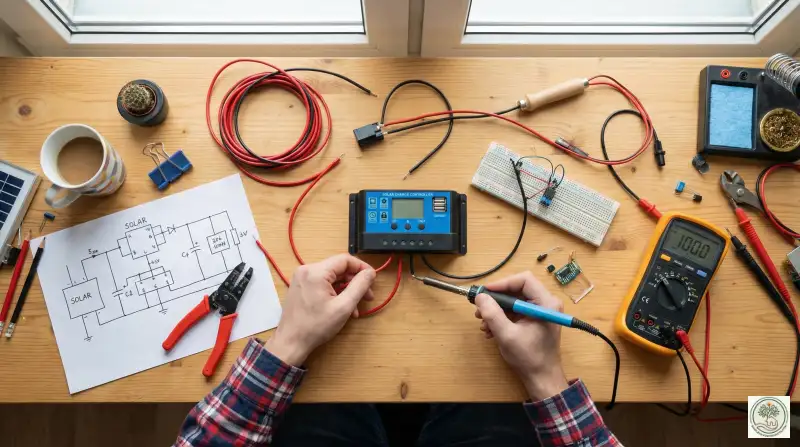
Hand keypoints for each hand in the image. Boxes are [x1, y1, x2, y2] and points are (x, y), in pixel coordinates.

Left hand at [265, 254, 375, 365]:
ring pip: (332, 278)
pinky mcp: (300, 287)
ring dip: (346, 290)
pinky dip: (335, 293)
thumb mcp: (343, 307)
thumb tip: (370, 272)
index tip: (372, 279)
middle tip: (367, 297)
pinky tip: (342, 308)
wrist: (291, 342)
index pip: (345, 259)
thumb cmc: (316, 326)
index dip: (362, 268)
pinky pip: (322, 284)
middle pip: (338, 268)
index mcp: (316, 272)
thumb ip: (359, 286)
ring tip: (355, 308)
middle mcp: (306, 270)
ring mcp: (301, 278)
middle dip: (355, 282)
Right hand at [474, 271, 568, 400]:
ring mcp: (541, 311)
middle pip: (517, 289)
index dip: (502, 283)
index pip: (524, 280)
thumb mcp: (506, 335)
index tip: (485, 293)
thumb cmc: (529, 358)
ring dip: (497, 310)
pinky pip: (516, 311)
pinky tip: (491, 330)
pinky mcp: (535, 319)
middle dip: (497, 300)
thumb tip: (480, 296)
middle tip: (480, 309)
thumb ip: (492, 314)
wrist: (542, 378)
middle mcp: (546, 303)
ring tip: (483, 324)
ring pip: (514, 301)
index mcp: (546, 303)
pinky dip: (502, 318)